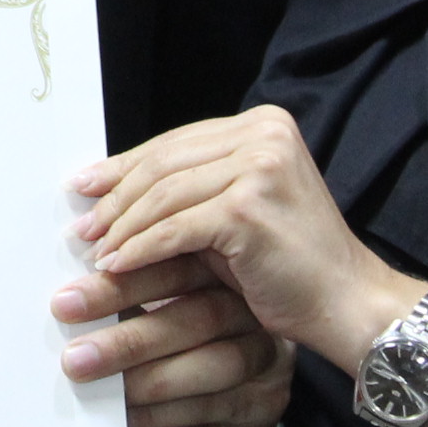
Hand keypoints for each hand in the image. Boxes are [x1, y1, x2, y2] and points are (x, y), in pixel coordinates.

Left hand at [49, 253, 292, 426]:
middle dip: (130, 338)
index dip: (125, 281)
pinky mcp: (262, 402)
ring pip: (211, 365)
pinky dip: (159, 415)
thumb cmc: (187, 337)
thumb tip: (67, 294)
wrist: (240, 395)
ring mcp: (264, 356)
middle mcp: (250, 309)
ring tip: (97, 387)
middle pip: (197, 316)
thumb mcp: (163, 304)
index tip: (69, 300)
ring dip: (145, 378)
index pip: (178, 267)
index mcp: (223, 270)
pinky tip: (121, 418)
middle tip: (73, 355)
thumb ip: (127, 288)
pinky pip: (210, 409)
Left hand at [62, 106, 420, 372]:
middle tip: (82, 224)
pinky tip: (117, 265)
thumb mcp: (237, 209)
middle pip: (165, 162)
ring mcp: (260, 168)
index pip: (176, 142)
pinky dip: (140, 248)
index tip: (85, 187)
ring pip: (164, 194)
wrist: (346, 302)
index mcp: (263, 125)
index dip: (124, 165)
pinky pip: (175, 228)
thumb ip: (192, 187)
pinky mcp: (248, 208)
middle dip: (116, 196)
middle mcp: (265, 134)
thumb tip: (109, 187)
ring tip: (95, 251)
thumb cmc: (289, 263)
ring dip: (122, 226)